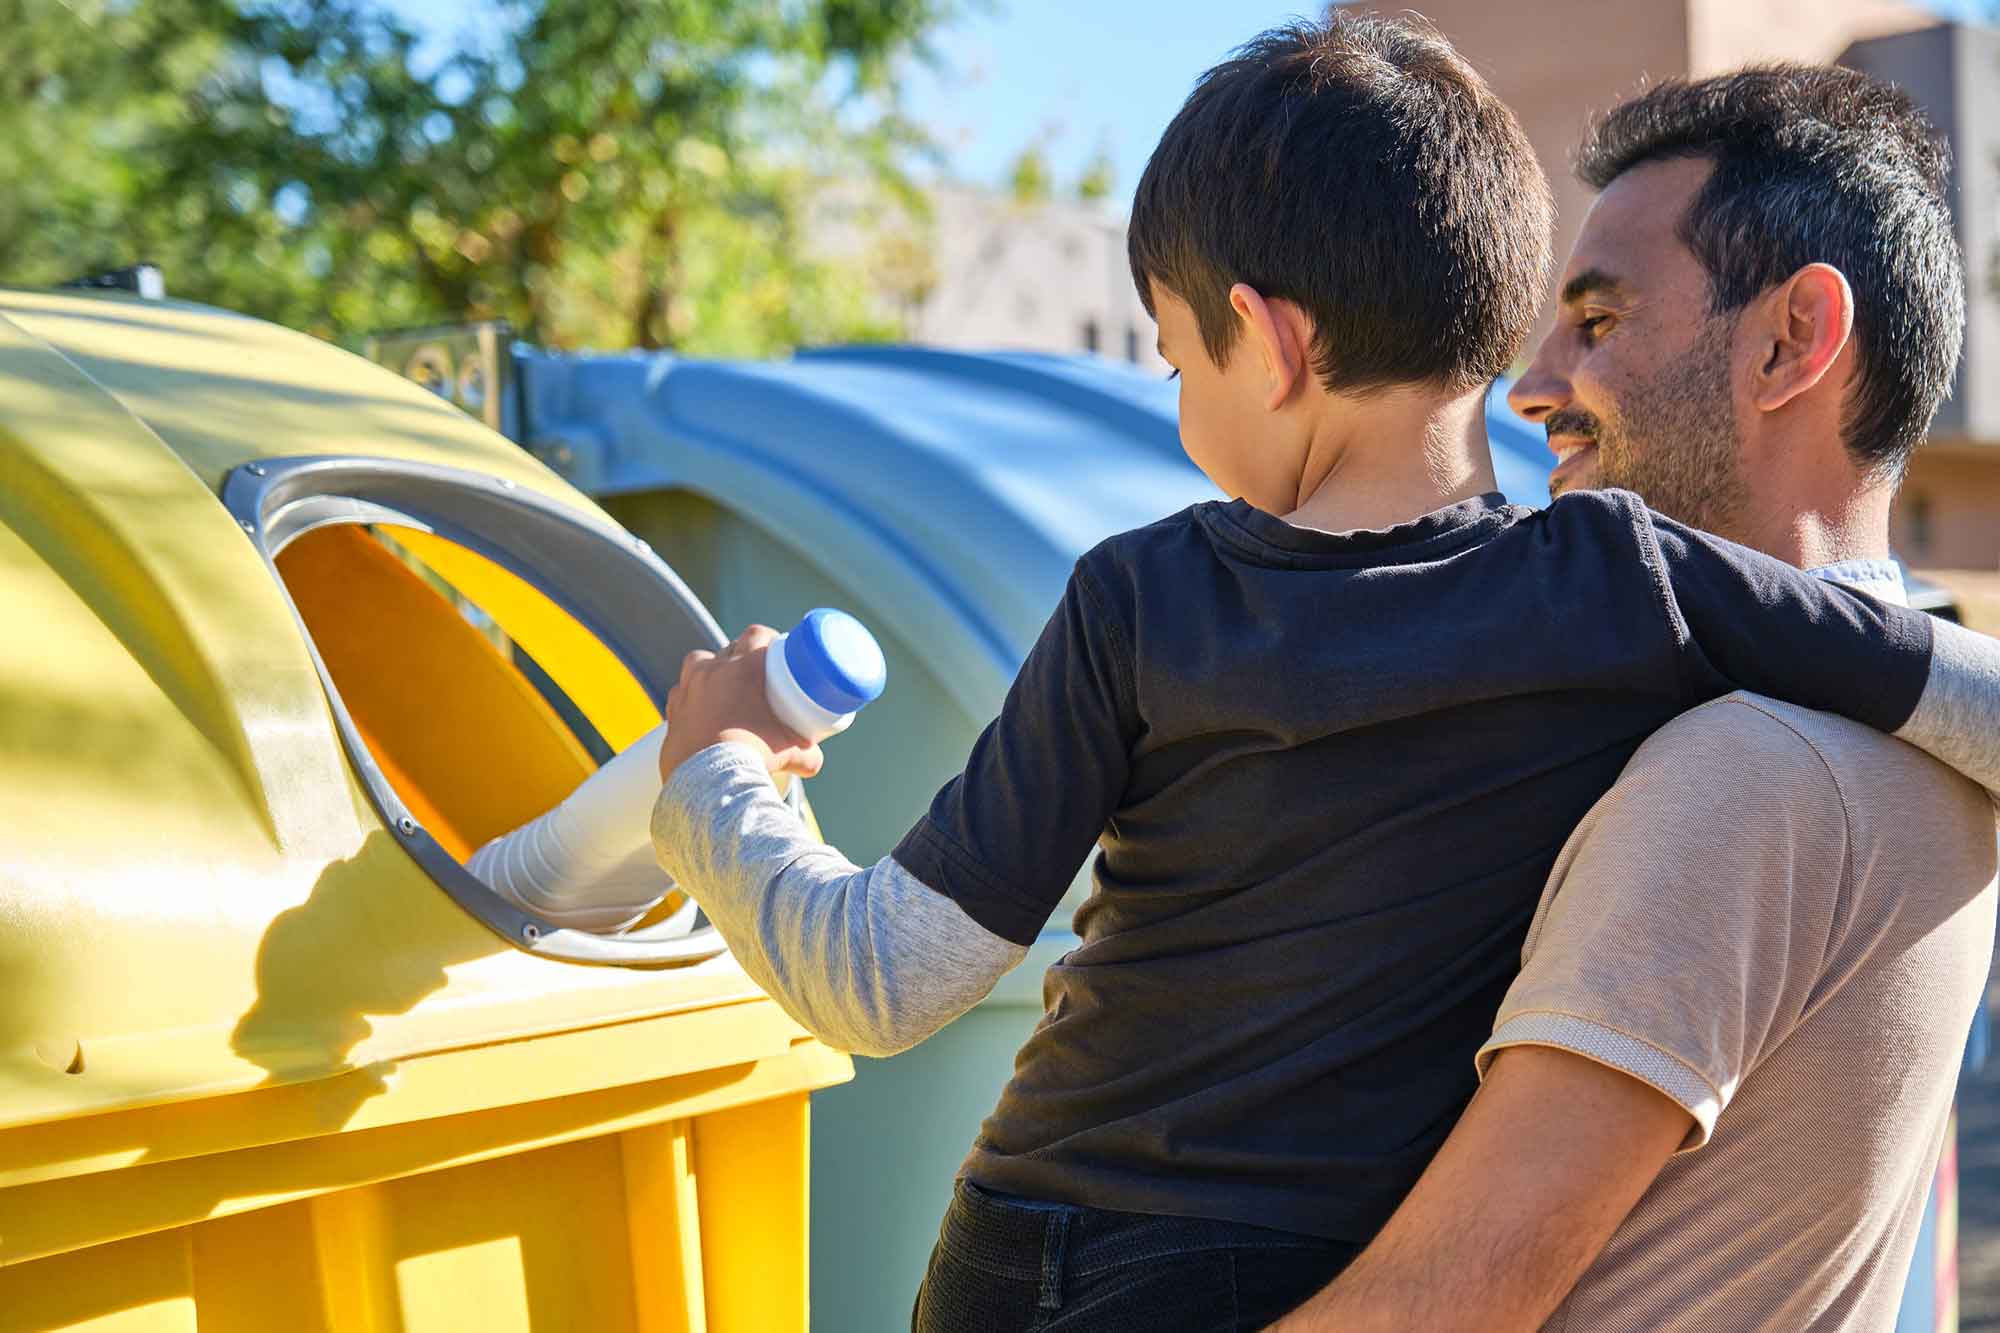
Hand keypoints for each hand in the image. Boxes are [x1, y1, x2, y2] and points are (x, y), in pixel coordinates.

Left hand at [659, 624, 825, 784]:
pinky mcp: (672, 711)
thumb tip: (813, 759)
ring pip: (698, 663)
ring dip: (710, 668)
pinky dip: (690, 696)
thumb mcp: (791, 754)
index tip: (774, 647)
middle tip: (754, 673)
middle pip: (727, 647)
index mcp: (742, 670)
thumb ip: (807, 754)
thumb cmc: (750, 760)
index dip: (766, 637)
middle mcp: (711, 672)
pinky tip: (699, 708)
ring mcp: (688, 689)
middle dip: (740, 655)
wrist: (708, 782)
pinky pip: (680, 692)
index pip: (756, 635)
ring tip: (722, 685)